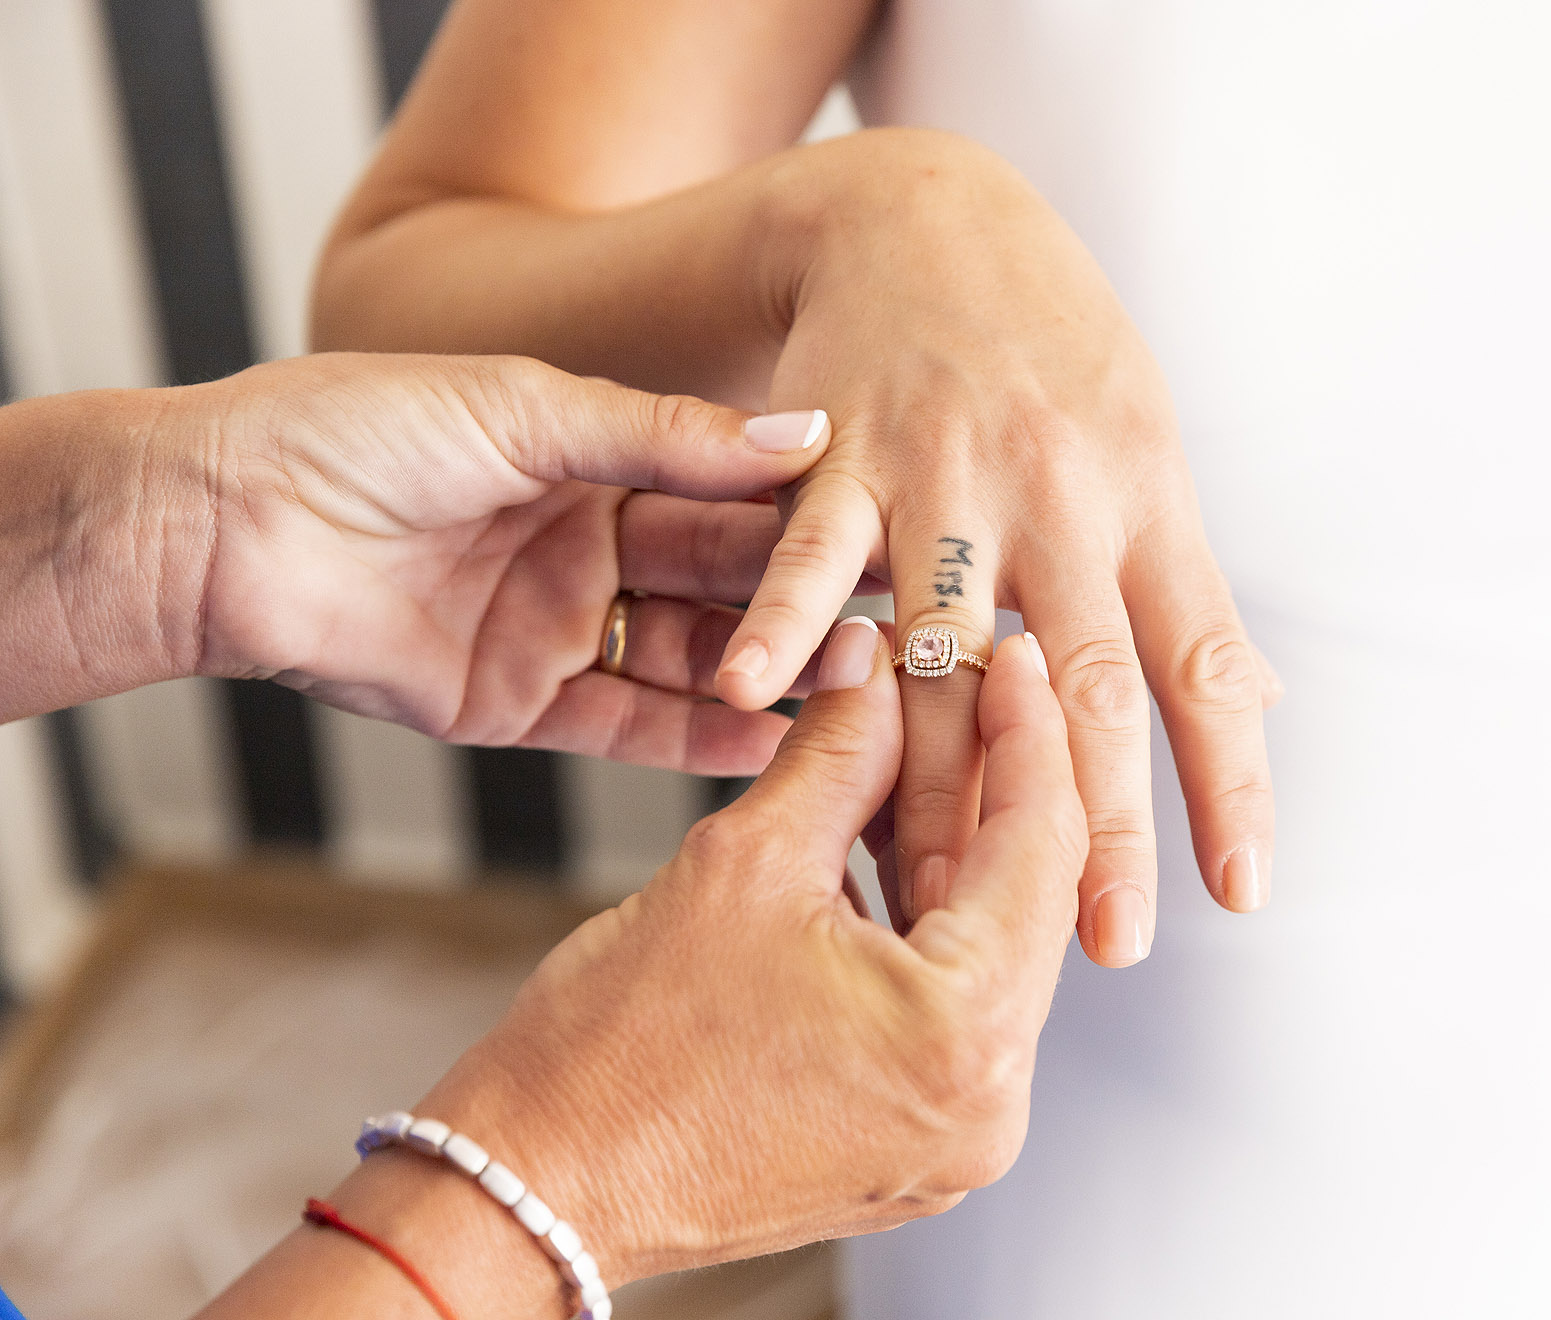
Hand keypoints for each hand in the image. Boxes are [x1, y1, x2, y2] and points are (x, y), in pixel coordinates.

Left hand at [187, 352, 832, 774]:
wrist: (222, 521)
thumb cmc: (357, 430)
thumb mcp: (526, 410)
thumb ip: (665, 436)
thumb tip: (802, 435)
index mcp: (587, 459)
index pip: (719, 489)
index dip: (797, 510)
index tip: (882, 522)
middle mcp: (582, 547)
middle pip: (717, 579)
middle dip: (799, 601)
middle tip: (886, 621)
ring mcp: (553, 629)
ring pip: (684, 658)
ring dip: (766, 673)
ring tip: (850, 687)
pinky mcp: (516, 705)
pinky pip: (624, 726)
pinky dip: (694, 737)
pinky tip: (768, 740)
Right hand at [258, 627, 1082, 1319]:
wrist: (539, 1184)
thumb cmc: (616, 1057)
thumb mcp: (742, 863)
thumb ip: (836, 751)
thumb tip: (873, 671)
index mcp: (962, 1037)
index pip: (1039, 844)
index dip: (1029, 731)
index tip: (1010, 658)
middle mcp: (984, 1106)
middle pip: (1025, 901)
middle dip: (989, 784)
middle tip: (959, 691)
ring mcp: (952, 1138)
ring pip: (987, 952)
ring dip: (949, 849)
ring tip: (908, 754)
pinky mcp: (911, 1146)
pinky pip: (948, 1008)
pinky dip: (921, 924)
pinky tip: (880, 846)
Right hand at [716, 129, 1280, 963]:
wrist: (930, 215)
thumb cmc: (1053, 346)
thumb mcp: (1148, 445)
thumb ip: (1183, 584)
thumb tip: (1262, 706)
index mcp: (1143, 503)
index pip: (1202, 666)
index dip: (1228, 784)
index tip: (1240, 893)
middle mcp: (1056, 496)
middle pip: (1081, 684)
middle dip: (1094, 824)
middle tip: (1101, 946)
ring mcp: (947, 473)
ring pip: (942, 646)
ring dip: (932, 778)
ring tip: (927, 893)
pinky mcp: (842, 449)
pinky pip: (812, 546)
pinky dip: (786, 621)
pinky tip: (758, 701)